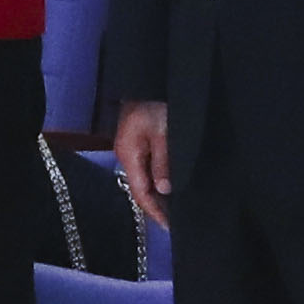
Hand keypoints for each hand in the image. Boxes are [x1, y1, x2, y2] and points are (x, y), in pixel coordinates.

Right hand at [109, 98, 172, 225]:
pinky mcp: (139, 141)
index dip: (155, 211)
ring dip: (159, 194)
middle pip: (140, 188)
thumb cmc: (157, 102)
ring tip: (177, 208)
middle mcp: (126, 154)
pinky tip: (171, 186)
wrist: (150, 76)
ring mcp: (131, 147)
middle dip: (157, 206)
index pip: (139, 192)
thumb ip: (164, 163)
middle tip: (178, 223)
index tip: (171, 227)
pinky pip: (148, 167)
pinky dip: (159, 180)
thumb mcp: (165, 133)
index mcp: (128, 154)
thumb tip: (164, 191)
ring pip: (144, 179)